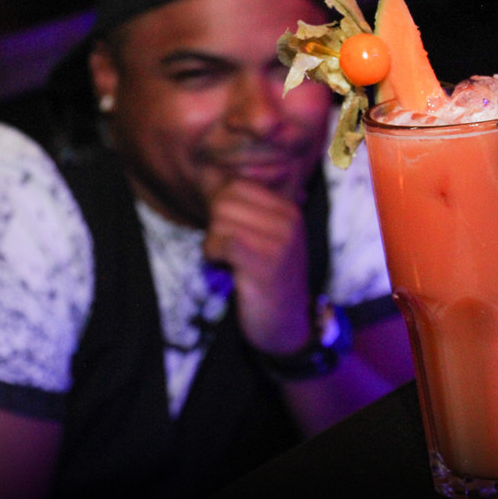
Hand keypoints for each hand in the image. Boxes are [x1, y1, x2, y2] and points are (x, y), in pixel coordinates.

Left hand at [203, 179, 311, 355]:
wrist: (286, 325)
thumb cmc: (267, 279)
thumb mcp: (262, 236)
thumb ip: (240, 207)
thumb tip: (208, 173)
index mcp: (288, 209)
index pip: (236, 184)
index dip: (216, 203)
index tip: (221, 229)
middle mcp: (289, 221)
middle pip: (225, 200)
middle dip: (213, 223)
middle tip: (223, 247)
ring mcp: (280, 242)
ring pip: (220, 220)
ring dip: (213, 241)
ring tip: (227, 258)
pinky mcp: (266, 264)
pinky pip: (223, 241)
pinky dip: (213, 253)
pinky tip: (223, 265)